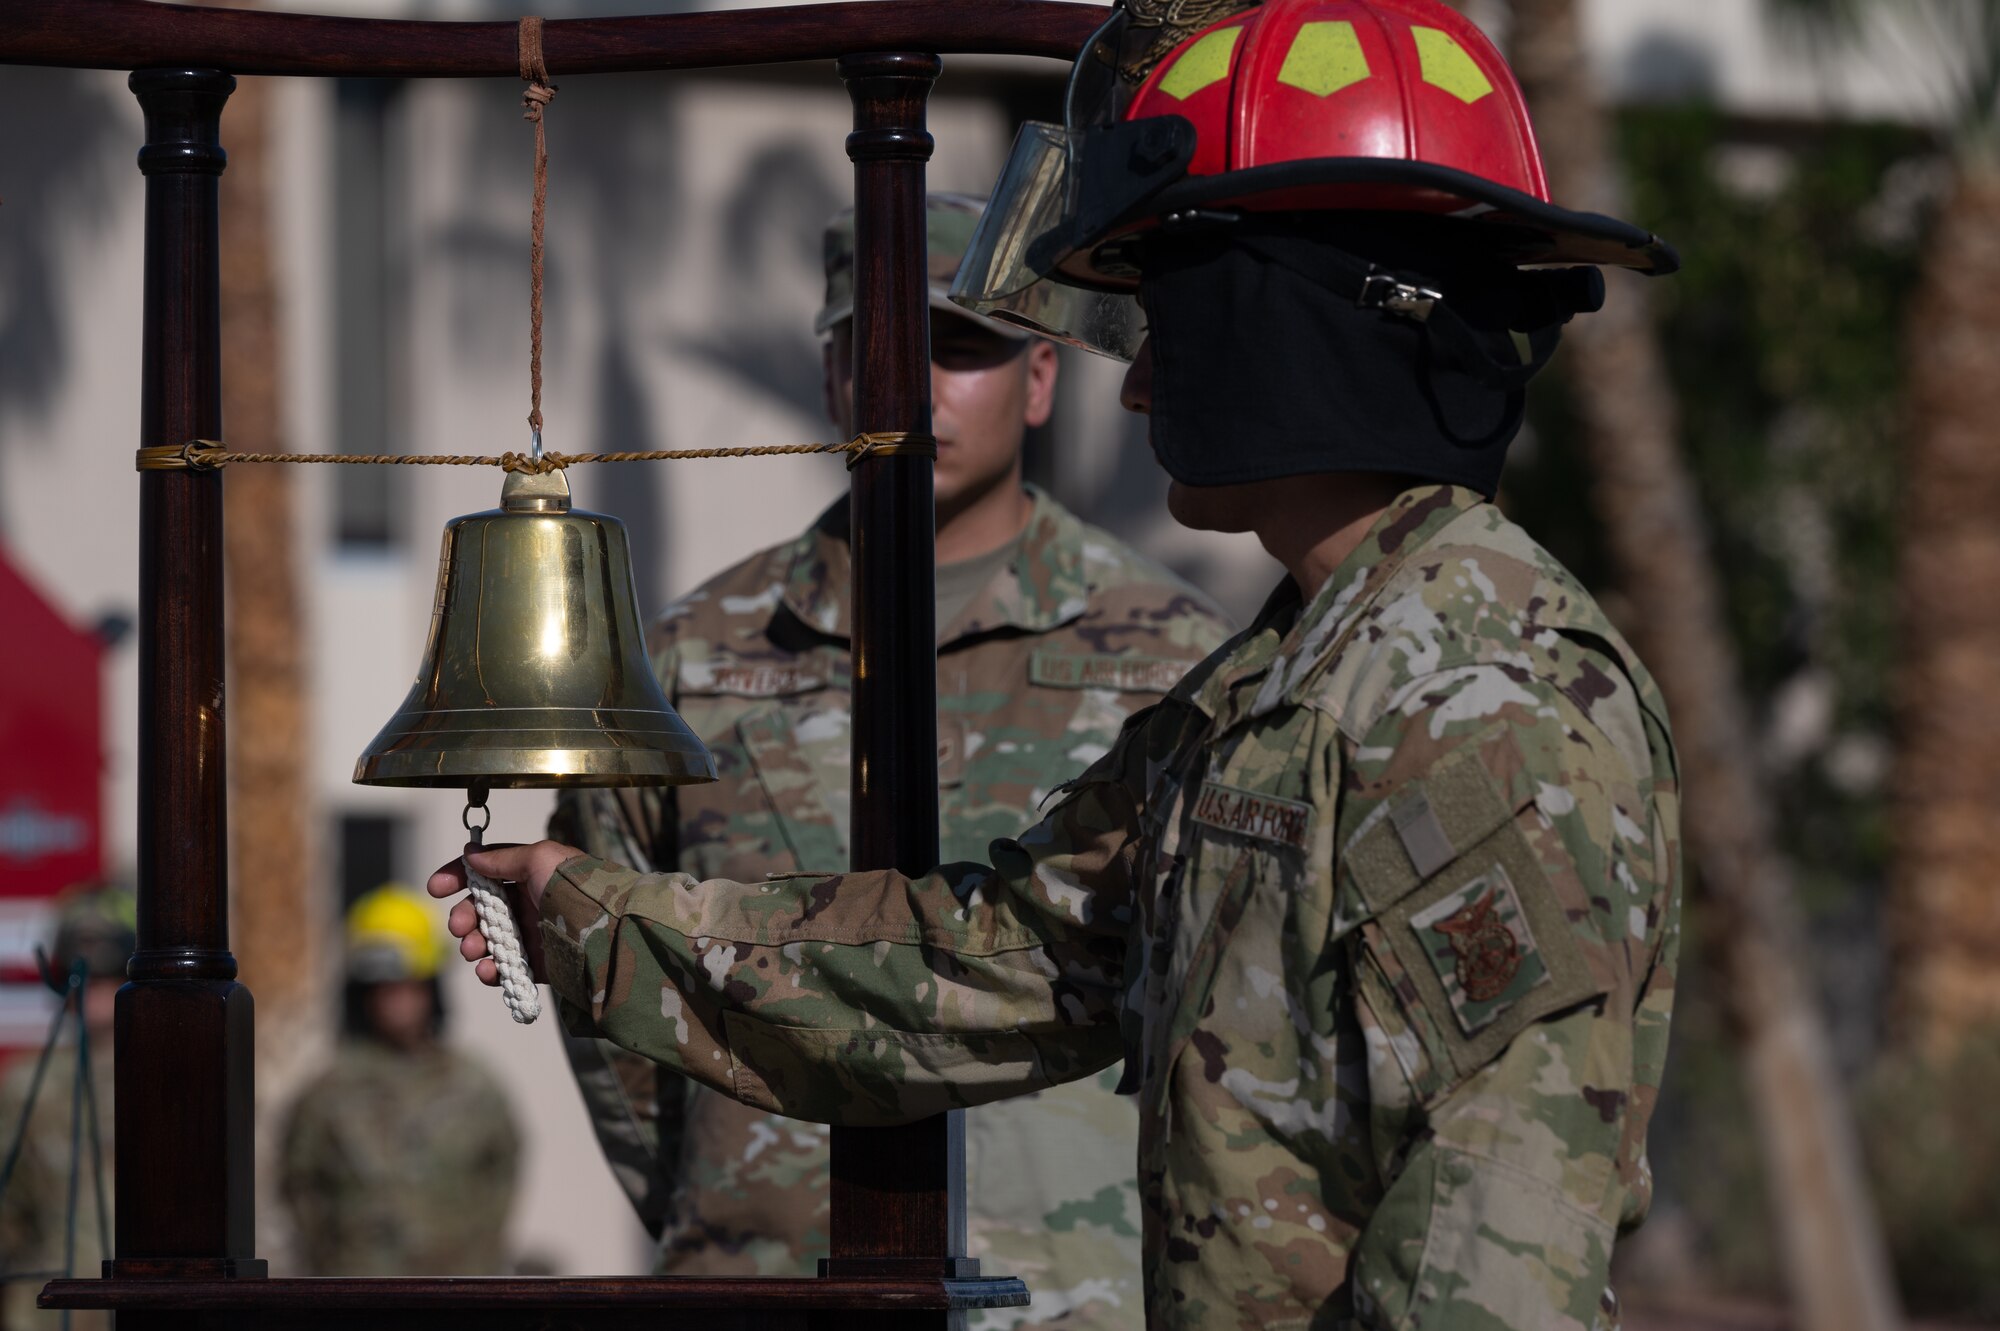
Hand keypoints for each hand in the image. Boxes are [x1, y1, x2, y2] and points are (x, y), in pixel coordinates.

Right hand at [426, 840, 581, 987]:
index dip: (459, 877)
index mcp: (531, 875)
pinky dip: (491, 970)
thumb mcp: (540, 858)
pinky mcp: (539, 965)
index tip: (435, 888)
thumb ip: (504, 858)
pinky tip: (488, 970)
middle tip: (458, 926)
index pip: (488, 872)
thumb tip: (472, 855)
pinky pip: (506, 969)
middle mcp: (530, 903)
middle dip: (464, 917)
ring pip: (489, 940)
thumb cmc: (572, 887)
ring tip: (472, 949)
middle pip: (483, 909)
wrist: (604, 930)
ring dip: (473, 944)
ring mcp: (533, 934)